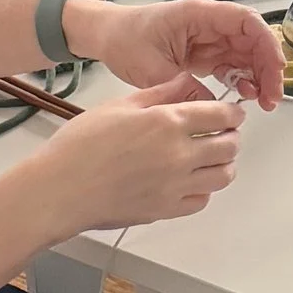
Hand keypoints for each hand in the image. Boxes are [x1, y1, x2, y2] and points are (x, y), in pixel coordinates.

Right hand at [41, 82, 245, 230]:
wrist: (60, 189)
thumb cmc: (80, 147)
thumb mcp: (120, 105)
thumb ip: (160, 92)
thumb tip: (185, 82)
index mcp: (168, 123)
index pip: (222, 115)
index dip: (232, 112)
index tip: (231, 113)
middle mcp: (178, 155)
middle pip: (229, 146)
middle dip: (232, 136)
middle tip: (225, 133)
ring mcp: (174, 186)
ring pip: (223, 176)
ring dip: (224, 164)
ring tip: (213, 157)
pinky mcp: (165, 210)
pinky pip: (201, 201)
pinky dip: (204, 190)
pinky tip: (192, 181)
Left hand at [78, 0, 283, 109]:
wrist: (107, 36)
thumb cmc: (125, 37)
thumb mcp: (151, 67)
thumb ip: (182, 88)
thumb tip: (210, 108)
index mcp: (199, 14)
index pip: (246, 22)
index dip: (266, 44)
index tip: (275, 69)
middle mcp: (209, 23)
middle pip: (253, 40)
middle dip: (268, 68)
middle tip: (271, 97)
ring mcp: (209, 38)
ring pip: (247, 54)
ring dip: (259, 77)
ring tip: (263, 102)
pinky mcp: (205, 53)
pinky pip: (233, 65)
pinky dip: (243, 80)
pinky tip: (245, 97)